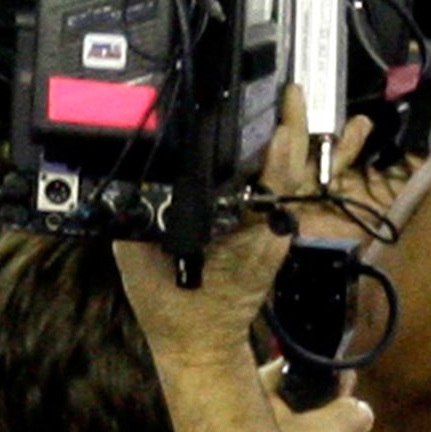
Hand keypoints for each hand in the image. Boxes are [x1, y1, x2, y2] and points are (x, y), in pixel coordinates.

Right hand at [113, 86, 325, 349]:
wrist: (198, 342)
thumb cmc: (172, 306)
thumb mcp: (142, 264)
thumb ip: (139, 222)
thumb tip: (133, 180)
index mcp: (243, 235)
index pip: (270, 183)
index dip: (277, 150)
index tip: (281, 120)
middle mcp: (267, 228)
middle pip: (289, 170)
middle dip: (292, 127)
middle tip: (291, 89)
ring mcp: (273, 229)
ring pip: (294, 176)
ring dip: (297, 136)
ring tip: (297, 96)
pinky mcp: (271, 230)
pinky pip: (286, 190)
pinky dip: (290, 159)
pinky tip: (296, 130)